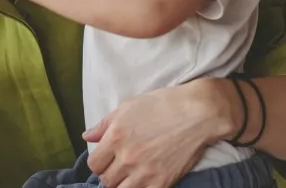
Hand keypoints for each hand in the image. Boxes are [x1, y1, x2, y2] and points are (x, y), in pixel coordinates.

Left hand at [83, 80, 220, 187]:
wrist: (198, 113)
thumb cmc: (162, 105)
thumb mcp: (127, 107)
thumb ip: (104, 125)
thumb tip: (87, 137)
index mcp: (115, 138)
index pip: (93, 164)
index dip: (98, 163)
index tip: (106, 160)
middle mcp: (127, 157)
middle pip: (106, 180)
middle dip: (110, 174)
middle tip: (119, 168)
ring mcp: (145, 172)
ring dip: (122, 185)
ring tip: (130, 177)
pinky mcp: (163, 181)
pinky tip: (144, 182)